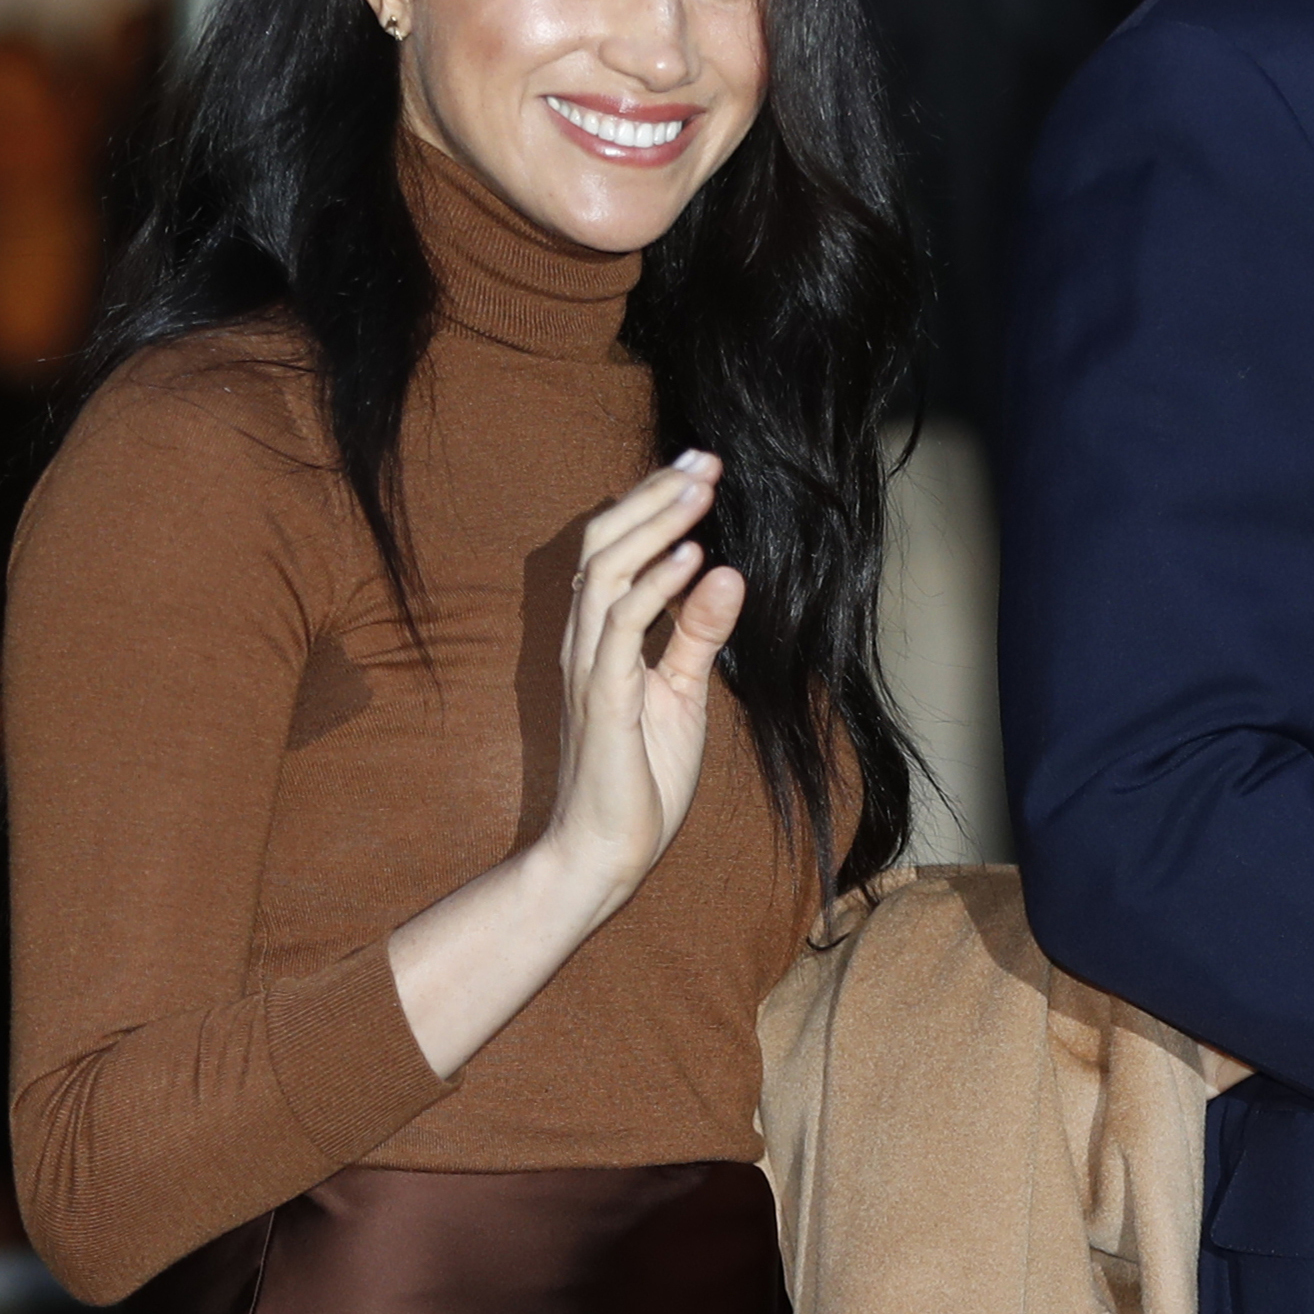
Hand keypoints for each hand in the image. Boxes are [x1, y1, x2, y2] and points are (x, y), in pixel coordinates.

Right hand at [540, 450, 744, 903]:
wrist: (602, 854)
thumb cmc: (638, 778)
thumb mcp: (683, 694)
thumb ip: (699, 634)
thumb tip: (727, 571)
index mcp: (602, 638)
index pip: (615, 549)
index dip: (651, 502)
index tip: (697, 465)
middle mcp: (586, 642)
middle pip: (604, 543)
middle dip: (653, 495)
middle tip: (704, 460)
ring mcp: (590, 668)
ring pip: (606, 571)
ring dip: (656, 524)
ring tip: (700, 490)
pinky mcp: (603, 699)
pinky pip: (621, 628)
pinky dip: (655, 587)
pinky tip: (692, 558)